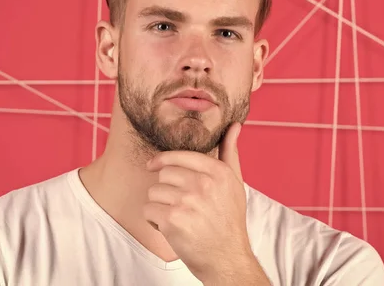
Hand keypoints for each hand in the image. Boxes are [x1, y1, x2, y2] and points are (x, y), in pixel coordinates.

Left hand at [144, 122, 261, 283]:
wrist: (227, 259)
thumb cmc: (229, 220)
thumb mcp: (235, 184)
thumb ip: (230, 152)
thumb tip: (234, 125)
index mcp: (218, 172)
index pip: (178, 155)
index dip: (162, 160)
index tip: (153, 165)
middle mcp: (204, 184)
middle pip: (163, 173)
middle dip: (165, 189)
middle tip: (178, 204)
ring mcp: (188, 201)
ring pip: (154, 192)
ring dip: (159, 206)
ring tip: (177, 217)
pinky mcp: (173, 220)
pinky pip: (148, 211)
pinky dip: (154, 221)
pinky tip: (171, 229)